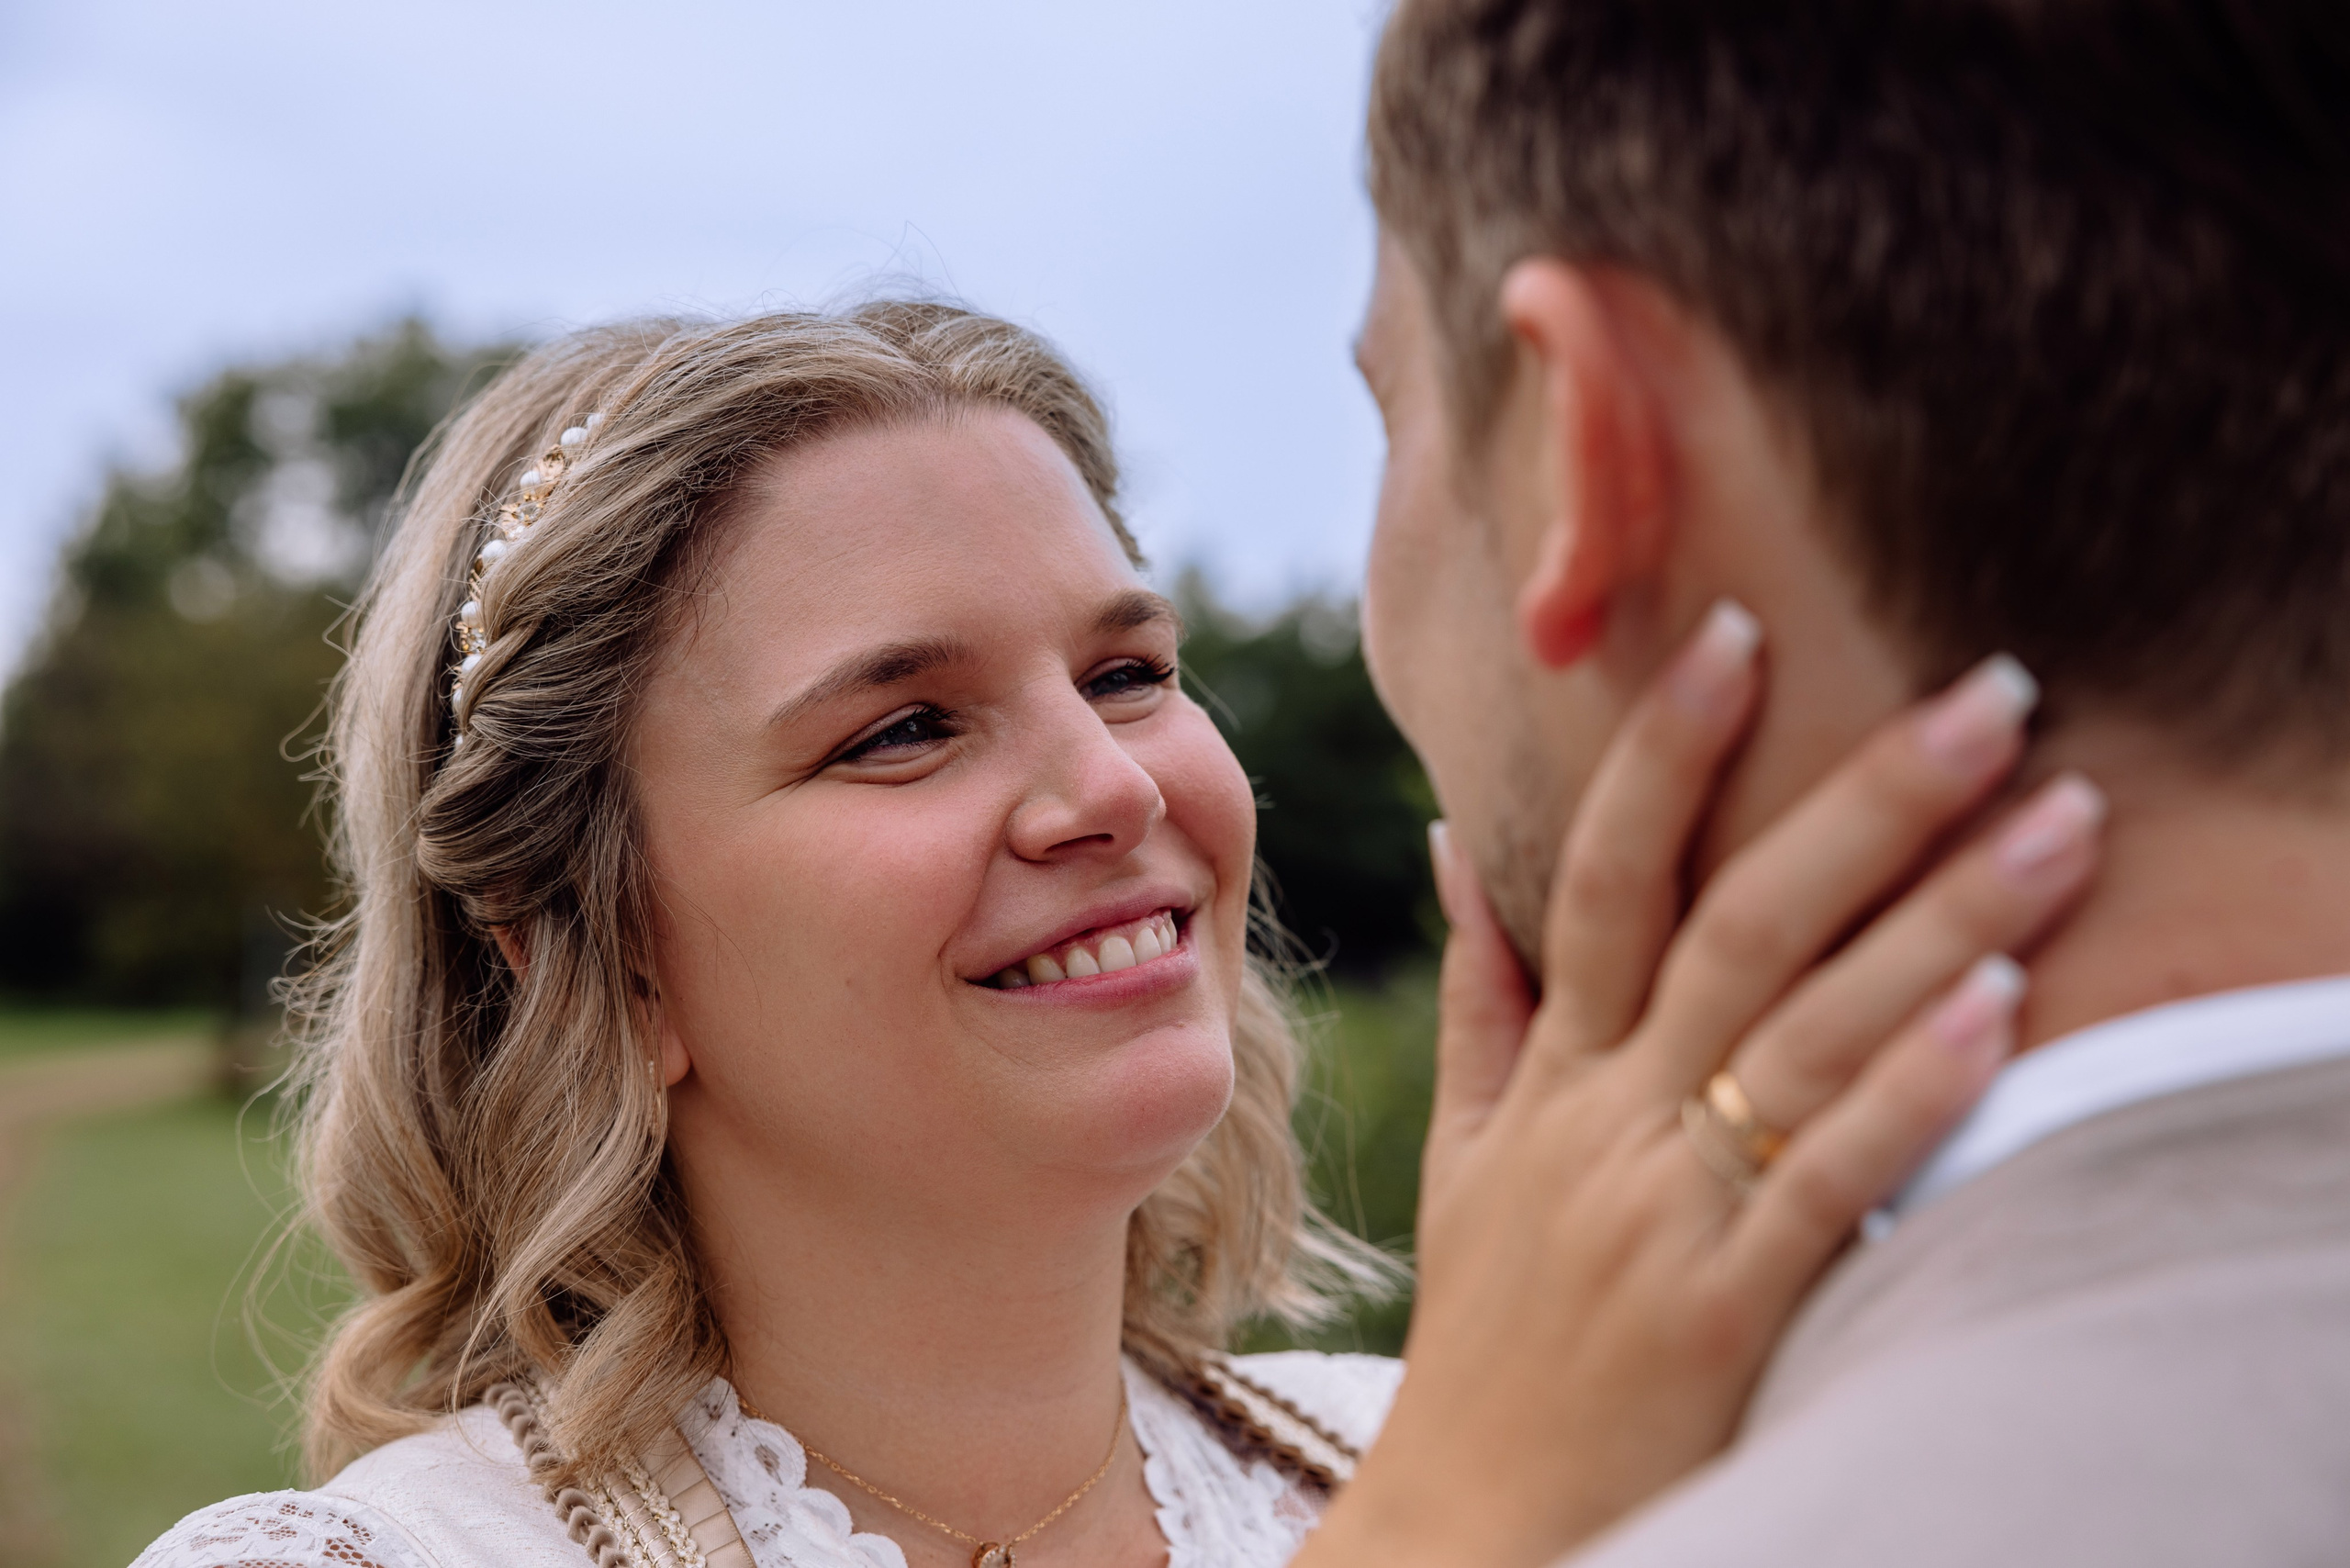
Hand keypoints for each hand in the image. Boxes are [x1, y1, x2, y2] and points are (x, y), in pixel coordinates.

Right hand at [1299, 605, 2102, 1567]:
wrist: (1469, 1521)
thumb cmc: (1487, 1331)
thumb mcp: (1467, 1157)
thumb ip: (1481, 1001)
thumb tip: (1458, 847)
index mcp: (1553, 1075)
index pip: (1606, 875)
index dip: (1669, 751)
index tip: (1741, 633)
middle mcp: (1608, 1117)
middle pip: (1738, 922)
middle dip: (1866, 799)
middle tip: (1995, 689)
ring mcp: (1665, 1208)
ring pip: (1806, 1030)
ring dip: (1940, 915)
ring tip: (2063, 815)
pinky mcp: (1725, 1308)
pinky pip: (1825, 1176)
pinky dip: (1909, 1088)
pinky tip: (1998, 1005)